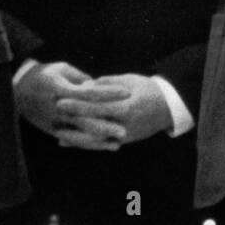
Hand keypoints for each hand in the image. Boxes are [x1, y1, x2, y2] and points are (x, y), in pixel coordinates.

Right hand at [14, 62, 127, 149]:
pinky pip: (73, 140)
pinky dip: (89, 144)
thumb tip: (98, 86)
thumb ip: (81, 78)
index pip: (88, 92)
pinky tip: (105, 146)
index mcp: (60, 88)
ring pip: (80, 133)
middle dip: (105, 124)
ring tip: (118, 142)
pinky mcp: (52, 130)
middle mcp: (57, 107)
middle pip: (85, 118)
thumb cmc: (43, 75)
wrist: (16, 90)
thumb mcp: (61, 69)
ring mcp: (54, 121)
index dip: (108, 92)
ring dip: (100, 139)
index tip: (126, 92)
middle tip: (125, 129)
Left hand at [58, 73, 172, 146]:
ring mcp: (125, 136)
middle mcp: (124, 124)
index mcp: (125, 107)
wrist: (169, 107)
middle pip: (93, 125)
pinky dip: (87, 143)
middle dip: (73, 122)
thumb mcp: (130, 80)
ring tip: (59, 134)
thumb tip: (86, 85)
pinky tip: (73, 143)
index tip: (61, 100)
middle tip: (55, 117)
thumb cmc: (148, 89)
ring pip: (96, 140)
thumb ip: (107, 83)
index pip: (97, 107)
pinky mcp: (124, 141)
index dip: (77, 104)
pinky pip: (102, 144)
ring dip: (77, 138)